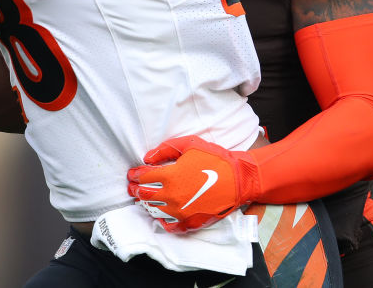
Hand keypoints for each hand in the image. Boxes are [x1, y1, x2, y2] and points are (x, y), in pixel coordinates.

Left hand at [127, 135, 260, 232]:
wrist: (239, 179)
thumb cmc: (215, 159)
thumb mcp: (189, 145)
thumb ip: (164, 150)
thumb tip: (146, 158)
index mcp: (171, 176)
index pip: (143, 177)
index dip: (134, 175)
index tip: (132, 173)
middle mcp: (172, 196)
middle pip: (145, 195)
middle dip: (136, 189)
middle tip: (132, 186)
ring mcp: (181, 211)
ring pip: (155, 210)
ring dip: (147, 203)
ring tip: (145, 198)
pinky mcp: (191, 222)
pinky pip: (171, 226)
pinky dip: (163, 222)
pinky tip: (161, 217)